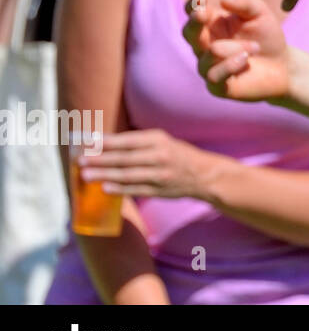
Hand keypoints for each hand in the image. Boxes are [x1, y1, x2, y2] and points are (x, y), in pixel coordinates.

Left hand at [78, 129, 215, 200]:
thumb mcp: (163, 141)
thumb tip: (105, 143)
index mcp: (159, 140)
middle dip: (100, 159)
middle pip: (125, 158)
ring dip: (105, 175)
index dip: (106, 142)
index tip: (87, 142)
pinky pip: (136, 190)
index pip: (128, 141)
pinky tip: (105, 188)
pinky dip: (120, 189)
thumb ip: (138, 142)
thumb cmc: (178, 155)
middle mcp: (160, 156)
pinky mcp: (159, 190)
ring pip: (128, 175)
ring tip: (86, 175)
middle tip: (80, 159)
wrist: (204, 175)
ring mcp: (160, 174)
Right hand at [183, 0, 291, 101]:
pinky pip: (214, 76)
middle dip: (194, 22)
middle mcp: (205, 45)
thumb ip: (245, 3)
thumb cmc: (267, 36)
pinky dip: (230, 65)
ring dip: (234, 47)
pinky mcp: (217, 86)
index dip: (193, 3)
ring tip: (254, 47)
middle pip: (188, 32)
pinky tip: (245, 59)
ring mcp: (209, 66)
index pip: (193, 12)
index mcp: (211, 24)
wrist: (283, 66)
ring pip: (209, 53)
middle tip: (203, 14)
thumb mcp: (260, 14)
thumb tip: (224, 1)